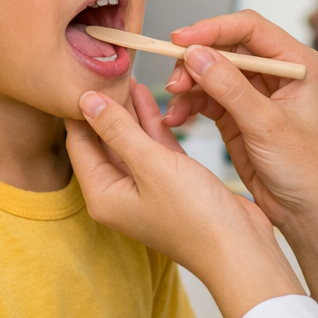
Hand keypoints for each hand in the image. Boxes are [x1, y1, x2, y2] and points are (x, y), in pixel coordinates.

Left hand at [66, 80, 303, 317]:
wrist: (239, 248)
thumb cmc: (195, 216)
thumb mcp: (151, 165)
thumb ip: (118, 130)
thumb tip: (86, 101)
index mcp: (103, 195)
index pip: (79, 143)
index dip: (79, 109)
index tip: (79, 75)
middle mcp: (120, 194)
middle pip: (103, 140)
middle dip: (104, 106)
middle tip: (103, 68)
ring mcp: (146, 188)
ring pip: (130, 140)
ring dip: (129, 110)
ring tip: (124, 73)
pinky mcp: (172, 182)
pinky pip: (154, 147)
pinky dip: (151, 123)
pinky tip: (147, 95)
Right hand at [161, 11, 317, 236]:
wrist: (312, 213)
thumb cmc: (311, 171)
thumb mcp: (268, 126)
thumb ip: (231, 88)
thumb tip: (198, 55)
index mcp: (297, 64)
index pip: (250, 28)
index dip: (213, 29)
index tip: (181, 39)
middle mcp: (277, 74)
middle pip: (227, 48)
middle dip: (196, 60)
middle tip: (174, 77)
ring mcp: (257, 95)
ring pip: (213, 73)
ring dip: (189, 84)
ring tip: (174, 101)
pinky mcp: (239, 116)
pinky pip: (208, 99)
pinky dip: (190, 105)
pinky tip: (177, 117)